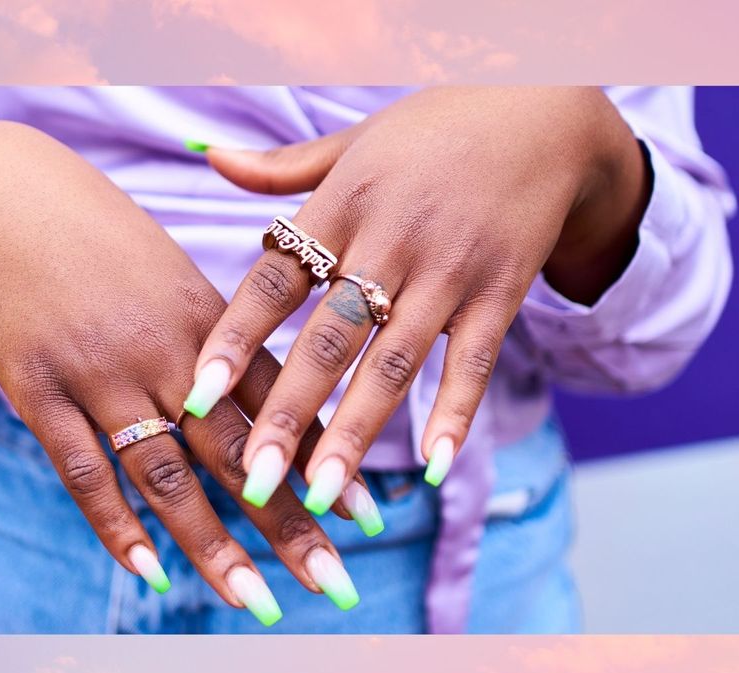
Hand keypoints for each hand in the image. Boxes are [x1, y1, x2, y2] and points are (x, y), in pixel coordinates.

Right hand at [0, 121, 368, 622]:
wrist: (0, 195)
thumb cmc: (95, 234)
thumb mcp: (168, 272)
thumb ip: (210, 335)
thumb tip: (251, 396)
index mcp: (208, 319)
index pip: (279, 403)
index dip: (322, 461)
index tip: (366, 518)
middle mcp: (165, 352)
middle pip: (239, 452)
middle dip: (292, 524)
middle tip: (337, 587)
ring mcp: (101, 374)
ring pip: (169, 475)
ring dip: (217, 547)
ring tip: (260, 605)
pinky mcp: (39, 391)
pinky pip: (84, 471)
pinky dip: (117, 527)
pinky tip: (152, 573)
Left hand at [183, 87, 649, 511]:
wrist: (543, 111)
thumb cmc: (432, 130)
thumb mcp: (353, 141)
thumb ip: (282, 168)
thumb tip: (209, 159)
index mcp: (341, 204)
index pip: (273, 282)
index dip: (233, 341)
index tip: (195, 399)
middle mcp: (390, 240)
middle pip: (328, 339)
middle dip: (288, 414)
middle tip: (254, 479)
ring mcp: (450, 269)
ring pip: (394, 362)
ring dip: (357, 432)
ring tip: (324, 495)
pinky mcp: (502, 291)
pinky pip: (473, 360)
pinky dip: (454, 413)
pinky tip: (433, 467)